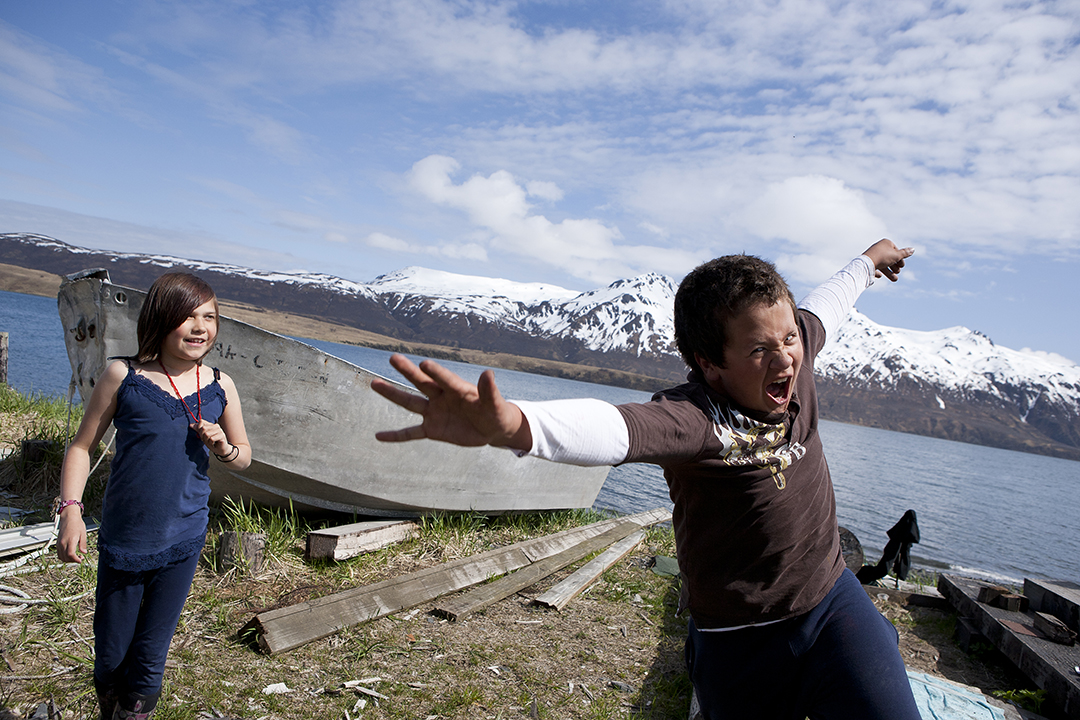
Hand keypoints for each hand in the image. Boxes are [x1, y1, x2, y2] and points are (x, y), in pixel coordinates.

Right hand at [57, 509, 87, 562]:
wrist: (68, 518)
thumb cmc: (76, 524)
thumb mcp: (83, 533)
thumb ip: (83, 544)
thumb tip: (84, 552)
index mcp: (70, 540)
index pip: (70, 554)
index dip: (75, 559)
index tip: (81, 560)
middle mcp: (62, 543)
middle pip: (66, 557)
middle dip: (73, 560)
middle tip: (80, 558)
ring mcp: (59, 543)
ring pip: (61, 557)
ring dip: (68, 559)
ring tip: (76, 556)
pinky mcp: (57, 543)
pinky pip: (59, 553)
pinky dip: (64, 557)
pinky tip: (70, 554)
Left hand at [192, 419, 230, 456]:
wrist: (219, 449)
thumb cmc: (211, 442)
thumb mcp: (203, 436)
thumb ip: (198, 429)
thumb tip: (190, 425)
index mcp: (211, 424)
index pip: (201, 422)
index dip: (199, 429)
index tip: (202, 435)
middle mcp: (216, 426)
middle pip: (203, 428)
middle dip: (203, 436)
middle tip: (207, 440)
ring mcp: (220, 430)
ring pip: (207, 434)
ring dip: (207, 440)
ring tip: (210, 442)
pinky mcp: (222, 436)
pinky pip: (211, 439)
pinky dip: (211, 443)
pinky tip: (214, 443)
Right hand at [371, 354, 531, 449]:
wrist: (492, 429)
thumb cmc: (495, 412)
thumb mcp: (495, 404)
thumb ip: (490, 391)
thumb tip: (489, 373)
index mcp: (458, 389)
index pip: (444, 379)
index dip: (435, 373)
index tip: (423, 364)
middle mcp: (442, 397)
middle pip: (421, 383)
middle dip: (407, 371)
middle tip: (393, 357)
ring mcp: (434, 412)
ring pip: (410, 403)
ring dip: (392, 394)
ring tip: (374, 383)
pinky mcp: (432, 429)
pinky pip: (410, 433)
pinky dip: (395, 435)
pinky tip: (378, 436)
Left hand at [863, 238, 913, 281]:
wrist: (866, 263)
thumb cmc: (882, 257)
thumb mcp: (896, 256)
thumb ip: (905, 253)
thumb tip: (913, 249)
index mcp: (885, 243)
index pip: (896, 251)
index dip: (900, 259)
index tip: (902, 266)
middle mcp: (878, 247)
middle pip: (890, 258)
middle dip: (895, 266)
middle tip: (897, 272)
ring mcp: (872, 255)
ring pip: (883, 264)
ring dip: (889, 272)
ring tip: (894, 279)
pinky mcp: (867, 263)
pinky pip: (874, 268)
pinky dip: (877, 272)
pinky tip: (879, 275)